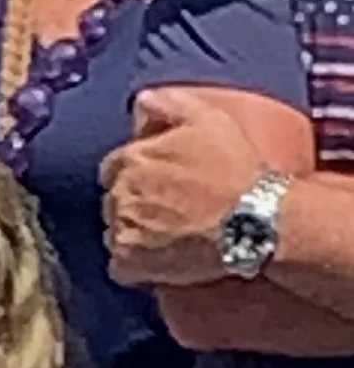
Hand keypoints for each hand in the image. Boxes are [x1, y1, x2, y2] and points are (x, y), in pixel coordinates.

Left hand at [101, 89, 271, 287]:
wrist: (253, 219)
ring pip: (115, 232)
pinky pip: (120, 266)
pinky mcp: (132, 263)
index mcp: (132, 159)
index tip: (156, 182)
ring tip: (166, 235)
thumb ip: (170, 105)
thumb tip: (142, 101)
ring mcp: (123, 231)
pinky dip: (134, 265)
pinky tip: (160, 259)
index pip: (113, 167)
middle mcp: (120, 194)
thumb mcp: (209, 120)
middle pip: (114, 200)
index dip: (135, 174)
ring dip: (133, 233)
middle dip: (134, 203)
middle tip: (166, 210)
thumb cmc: (235, 169)